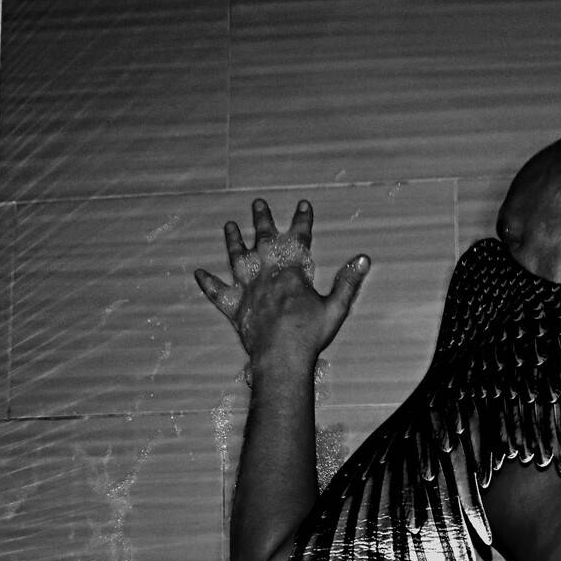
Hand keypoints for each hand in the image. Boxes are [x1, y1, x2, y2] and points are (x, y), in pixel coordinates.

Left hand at [195, 199, 368, 366]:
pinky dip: (207, 282)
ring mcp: (248, 290)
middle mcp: (266, 274)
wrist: (280, 358)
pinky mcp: (234, 308)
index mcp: (292, 273)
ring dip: (232, 241)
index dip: (302, 220)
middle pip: (263, 241)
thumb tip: (363, 259)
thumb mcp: (336, 308)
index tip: (303, 204)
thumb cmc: (309, 335)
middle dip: (262, 220)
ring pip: (237, 259)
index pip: (299, 239)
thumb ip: (348, 282)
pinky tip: (197, 272)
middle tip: (258, 203)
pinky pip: (217, 293)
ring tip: (228, 225)